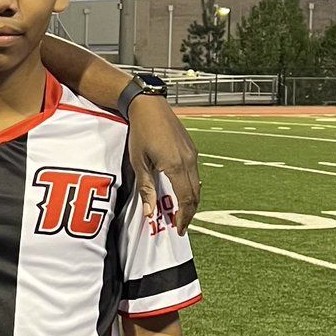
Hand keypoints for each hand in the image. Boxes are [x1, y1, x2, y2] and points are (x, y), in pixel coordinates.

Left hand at [126, 96, 199, 233]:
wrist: (149, 106)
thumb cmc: (140, 132)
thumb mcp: (139, 162)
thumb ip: (146, 188)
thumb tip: (150, 213)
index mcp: (176, 166)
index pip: (187, 199)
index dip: (184, 217)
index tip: (179, 229)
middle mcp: (189, 161)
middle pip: (195, 195)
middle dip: (189, 212)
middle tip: (179, 224)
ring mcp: (192, 154)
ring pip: (197, 184)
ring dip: (190, 200)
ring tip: (179, 211)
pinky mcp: (191, 148)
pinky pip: (194, 173)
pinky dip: (190, 186)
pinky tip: (179, 190)